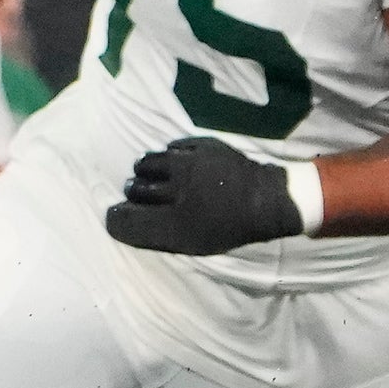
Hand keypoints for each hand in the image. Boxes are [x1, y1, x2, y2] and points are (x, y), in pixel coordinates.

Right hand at [107, 135, 299, 255]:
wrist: (270, 200)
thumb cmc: (231, 227)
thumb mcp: (193, 242)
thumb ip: (155, 234)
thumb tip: (120, 222)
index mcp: (177, 222)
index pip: (128, 218)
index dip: (118, 217)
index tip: (118, 215)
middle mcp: (177, 189)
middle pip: (135, 188)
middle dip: (133, 193)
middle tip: (138, 195)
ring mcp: (190, 163)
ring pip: (149, 162)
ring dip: (146, 171)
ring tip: (152, 176)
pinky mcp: (204, 145)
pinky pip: (173, 147)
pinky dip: (169, 155)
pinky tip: (175, 162)